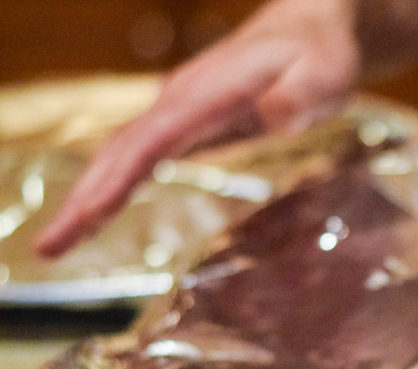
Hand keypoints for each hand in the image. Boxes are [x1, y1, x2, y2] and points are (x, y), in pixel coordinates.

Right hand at [34, 0, 361, 256]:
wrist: (308, 27)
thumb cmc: (320, 54)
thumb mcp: (326, 75)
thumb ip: (300, 96)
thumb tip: (272, 115)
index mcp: (209, 94)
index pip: (152, 141)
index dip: (118, 179)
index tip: (86, 213)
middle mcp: (181, 100)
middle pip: (121, 152)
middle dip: (85, 199)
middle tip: (48, 249)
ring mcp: (179, 110)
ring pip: (122, 154)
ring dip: (88, 196)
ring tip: (56, 244)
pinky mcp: (186, 123)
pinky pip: (138, 156)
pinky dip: (111, 185)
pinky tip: (93, 212)